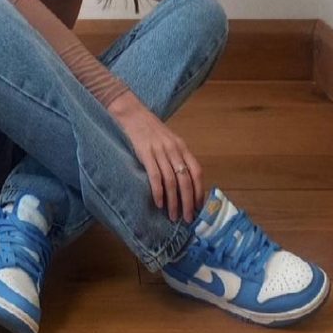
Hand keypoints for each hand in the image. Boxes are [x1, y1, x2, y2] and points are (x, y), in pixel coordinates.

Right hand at [109, 94, 204, 223]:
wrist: (133, 114)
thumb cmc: (151, 130)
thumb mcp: (169, 141)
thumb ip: (177, 157)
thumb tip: (184, 182)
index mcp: (182, 147)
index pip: (197, 171)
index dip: (200, 190)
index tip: (199, 207)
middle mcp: (174, 150)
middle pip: (186, 179)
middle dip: (188, 201)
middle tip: (188, 218)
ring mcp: (160, 152)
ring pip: (172, 181)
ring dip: (174, 201)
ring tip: (173, 216)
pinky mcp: (146, 154)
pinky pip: (155, 176)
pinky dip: (159, 192)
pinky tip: (159, 204)